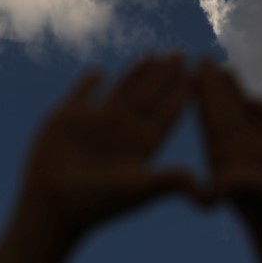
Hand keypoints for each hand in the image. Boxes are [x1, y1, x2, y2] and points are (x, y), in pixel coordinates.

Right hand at [18, 54, 202, 240]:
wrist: (52, 207)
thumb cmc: (96, 203)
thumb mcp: (137, 190)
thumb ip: (169, 182)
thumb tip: (208, 193)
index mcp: (141, 144)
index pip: (167, 112)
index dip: (181, 92)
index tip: (197, 73)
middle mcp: (121, 131)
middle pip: (149, 97)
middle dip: (165, 76)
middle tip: (181, 55)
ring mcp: (94, 123)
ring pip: (120, 90)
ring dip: (136, 74)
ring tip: (152, 56)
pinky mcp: (66, 119)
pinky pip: (81, 94)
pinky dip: (88, 83)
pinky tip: (98, 73)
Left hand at [195, 59, 261, 262]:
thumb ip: (243, 186)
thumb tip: (210, 190)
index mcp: (228, 158)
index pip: (214, 118)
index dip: (206, 93)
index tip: (197, 70)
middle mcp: (237, 155)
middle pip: (221, 112)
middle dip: (212, 88)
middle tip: (202, 61)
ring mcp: (254, 158)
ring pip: (240, 117)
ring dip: (229, 94)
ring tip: (219, 70)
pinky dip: (255, 110)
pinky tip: (251, 99)